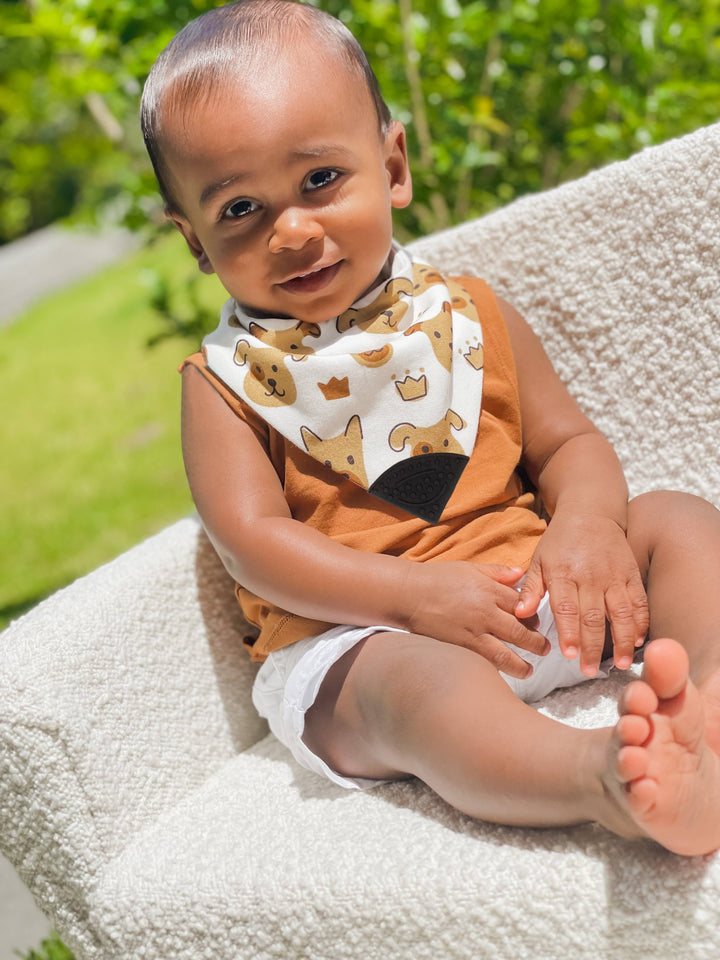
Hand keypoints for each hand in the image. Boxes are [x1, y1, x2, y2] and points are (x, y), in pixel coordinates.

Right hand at [405, 561, 549, 677]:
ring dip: (522, 665)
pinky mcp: (459, 647)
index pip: (523, 605)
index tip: (537, 622)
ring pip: (506, 654)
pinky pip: (484, 662)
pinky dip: (497, 669)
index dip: (533, 615)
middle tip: (544, 649)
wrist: (407, 594)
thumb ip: (497, 572)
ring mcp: (472, 632)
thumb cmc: (436, 578)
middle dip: (536, 643)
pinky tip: (504, 673)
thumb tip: (520, 573)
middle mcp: (485, 612)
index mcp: (489, 590)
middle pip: (521, 631)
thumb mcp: (469, 568)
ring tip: (529, 670)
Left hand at [515, 512, 648, 675]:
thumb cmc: (560, 540)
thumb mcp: (539, 559)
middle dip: (591, 646)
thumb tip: (519, 614)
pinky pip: (639, 601)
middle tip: (588, 670)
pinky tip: (639, 641)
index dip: (569, 633)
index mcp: (564, 574)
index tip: (568, 656)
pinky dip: (641, 622)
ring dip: (622, 640)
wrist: (591, 512)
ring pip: (621, 612)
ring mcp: (614, 576)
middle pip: (593, 617)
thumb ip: (530, 588)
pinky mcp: (631, 574)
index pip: (566, 608)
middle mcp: (590, 576)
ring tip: (620, 663)